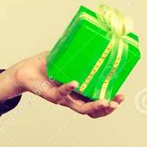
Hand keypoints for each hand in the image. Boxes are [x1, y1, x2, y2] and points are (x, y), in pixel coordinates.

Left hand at [0, 50, 124, 118]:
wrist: (25, 70)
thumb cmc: (47, 65)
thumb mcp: (66, 57)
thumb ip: (79, 52)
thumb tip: (93, 36)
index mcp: (80, 91)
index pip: (98, 100)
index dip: (111, 102)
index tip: (121, 96)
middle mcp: (73, 97)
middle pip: (93, 111)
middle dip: (107, 108)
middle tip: (117, 102)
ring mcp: (62, 98)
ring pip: (81, 108)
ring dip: (94, 106)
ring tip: (105, 101)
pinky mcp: (50, 95)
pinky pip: (61, 94)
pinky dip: (68, 88)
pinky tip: (75, 82)